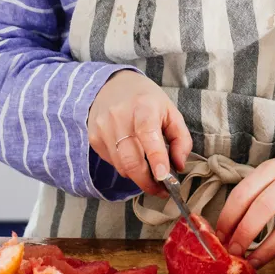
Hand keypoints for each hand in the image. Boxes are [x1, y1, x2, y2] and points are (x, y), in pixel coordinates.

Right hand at [87, 69, 192, 197]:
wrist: (112, 84)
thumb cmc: (147, 100)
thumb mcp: (171, 112)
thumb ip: (181, 139)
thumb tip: (179, 166)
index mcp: (144, 106)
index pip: (147, 134)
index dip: (155, 158)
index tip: (163, 177)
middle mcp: (119, 116)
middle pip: (131, 159)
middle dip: (147, 181)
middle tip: (160, 189)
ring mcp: (103, 128)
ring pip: (121, 166)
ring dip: (137, 176)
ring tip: (149, 172)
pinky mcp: (93, 138)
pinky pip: (112, 162)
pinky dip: (125, 166)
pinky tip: (132, 155)